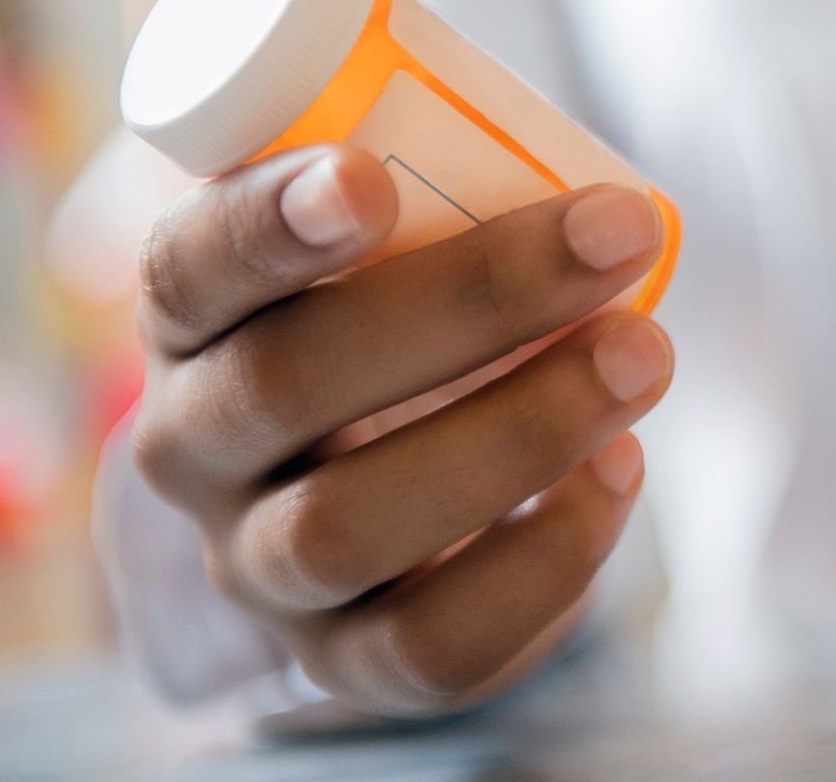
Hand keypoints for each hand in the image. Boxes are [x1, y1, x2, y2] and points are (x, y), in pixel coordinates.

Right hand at [128, 146, 672, 717]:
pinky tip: (622, 468)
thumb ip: (449, 202)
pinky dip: (548, 554)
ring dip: (522, 431)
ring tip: (644, 354)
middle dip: (472, 301)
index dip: (266, 224)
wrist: (388, 495)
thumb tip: (601, 200)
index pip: (191, 268)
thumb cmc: (409, 327)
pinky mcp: (349, 660)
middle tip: (616, 235)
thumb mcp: (397, 253)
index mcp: (194, 319)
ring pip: (349, 525)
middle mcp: (196, 448)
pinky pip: (436, 640)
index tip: (368, 176)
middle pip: (285, 383)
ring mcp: (261, 567)